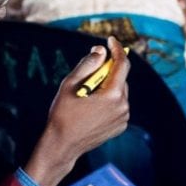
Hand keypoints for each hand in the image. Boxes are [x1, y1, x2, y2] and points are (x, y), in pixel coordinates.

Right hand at [25, 37, 130, 185]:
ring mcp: (123, 118)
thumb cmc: (62, 114)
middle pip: (120, 78)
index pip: (122, 64)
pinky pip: (118, 105)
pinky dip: (109, 100)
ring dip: (107, 87)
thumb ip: (88, 64)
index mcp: (113, 95)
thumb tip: (101, 50)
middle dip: (107, 71)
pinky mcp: (121, 126)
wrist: (62, 146)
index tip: (110, 40)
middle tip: (87, 75)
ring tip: (86, 95)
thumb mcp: (70, 84)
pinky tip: (91, 107)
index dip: (117, 49)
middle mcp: (123, 107)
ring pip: (119, 92)